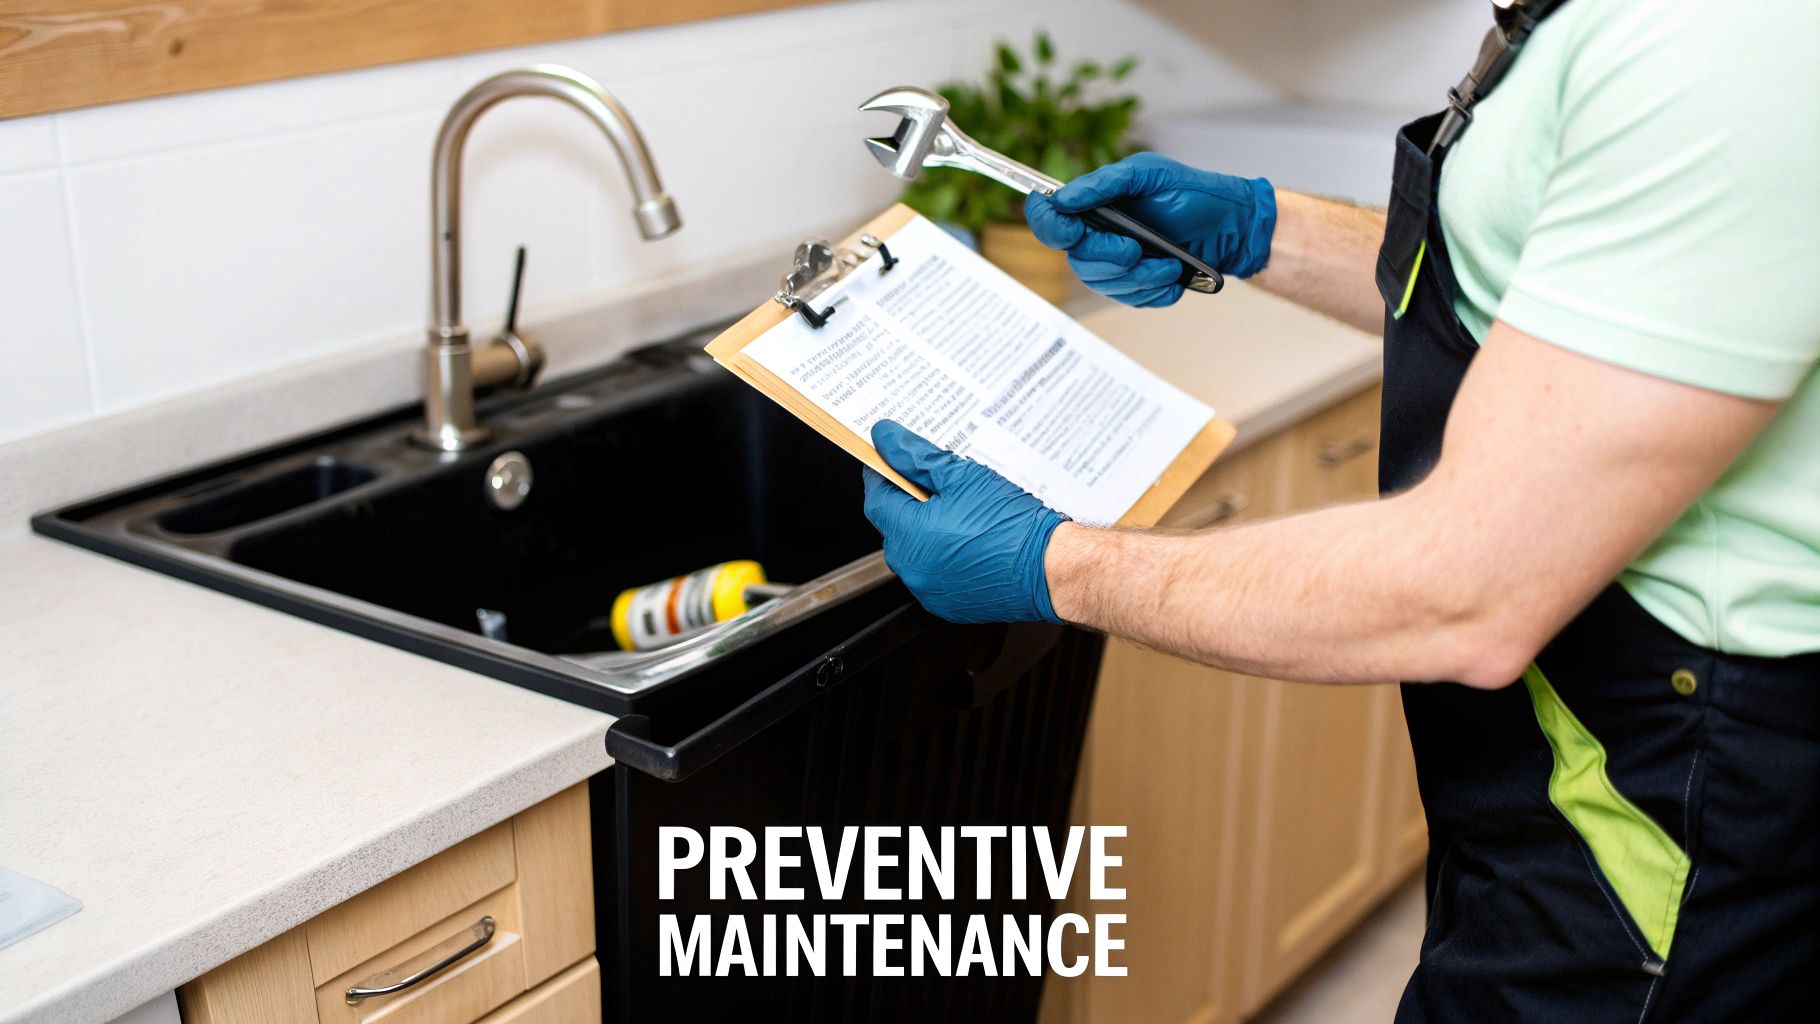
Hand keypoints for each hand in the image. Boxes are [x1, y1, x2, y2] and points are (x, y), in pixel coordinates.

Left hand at [861, 420, 1066, 623]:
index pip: (876, 496)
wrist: (1052, 570)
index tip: (895, 459)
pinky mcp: (949, 605)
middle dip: (911, 501)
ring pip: (915, 549)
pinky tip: (971, 539)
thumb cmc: (1014, 527)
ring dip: (928, 529)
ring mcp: (929, 591)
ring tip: (963, 511)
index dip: (884, 473)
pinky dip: (944, 555)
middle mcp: (912, 569)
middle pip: (895, 524)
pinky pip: (935, 572)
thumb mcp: (963, 477)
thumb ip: (917, 457)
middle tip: (940, 482)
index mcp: (908, 535)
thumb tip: (888, 440)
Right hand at [1025, 152, 1275, 306]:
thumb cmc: (1194, 195)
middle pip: (1076, 260)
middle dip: (1108, 257)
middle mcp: (1098, 235)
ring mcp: (1116, 264)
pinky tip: (1173, 277)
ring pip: (1104, 284)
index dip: (1050, 226)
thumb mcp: (1150, 174)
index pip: (1049, 219)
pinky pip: (1130, 300)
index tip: (1071, 229)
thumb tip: (1063, 197)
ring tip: (1170, 263)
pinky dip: (1154, 291)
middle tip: (1137, 249)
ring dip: (1139, 277)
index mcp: (1094, 204)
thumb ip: (1105, 183)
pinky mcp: (1137, 287)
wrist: (1232, 227)